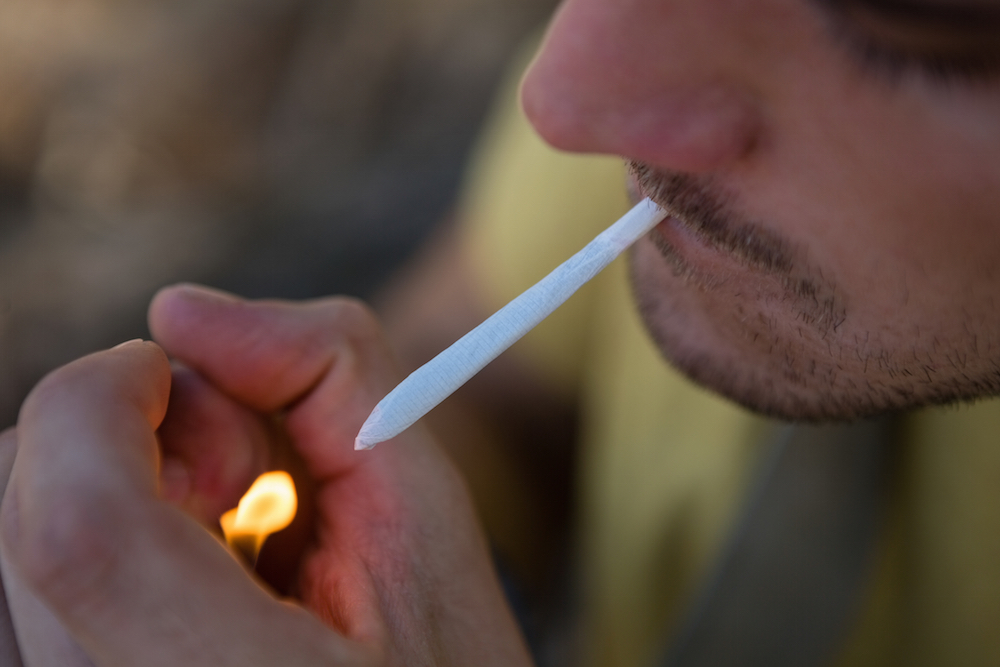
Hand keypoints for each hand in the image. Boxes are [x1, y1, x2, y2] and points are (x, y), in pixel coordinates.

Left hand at [0, 285, 532, 665]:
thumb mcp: (428, 524)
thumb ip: (331, 381)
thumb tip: (184, 311)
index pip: (81, 524)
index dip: (102, 404)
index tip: (167, 371)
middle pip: (23, 512)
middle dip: (126, 440)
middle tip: (236, 487)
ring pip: (9, 542)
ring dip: (107, 493)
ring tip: (217, 549)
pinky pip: (18, 591)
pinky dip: (90, 546)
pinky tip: (180, 586)